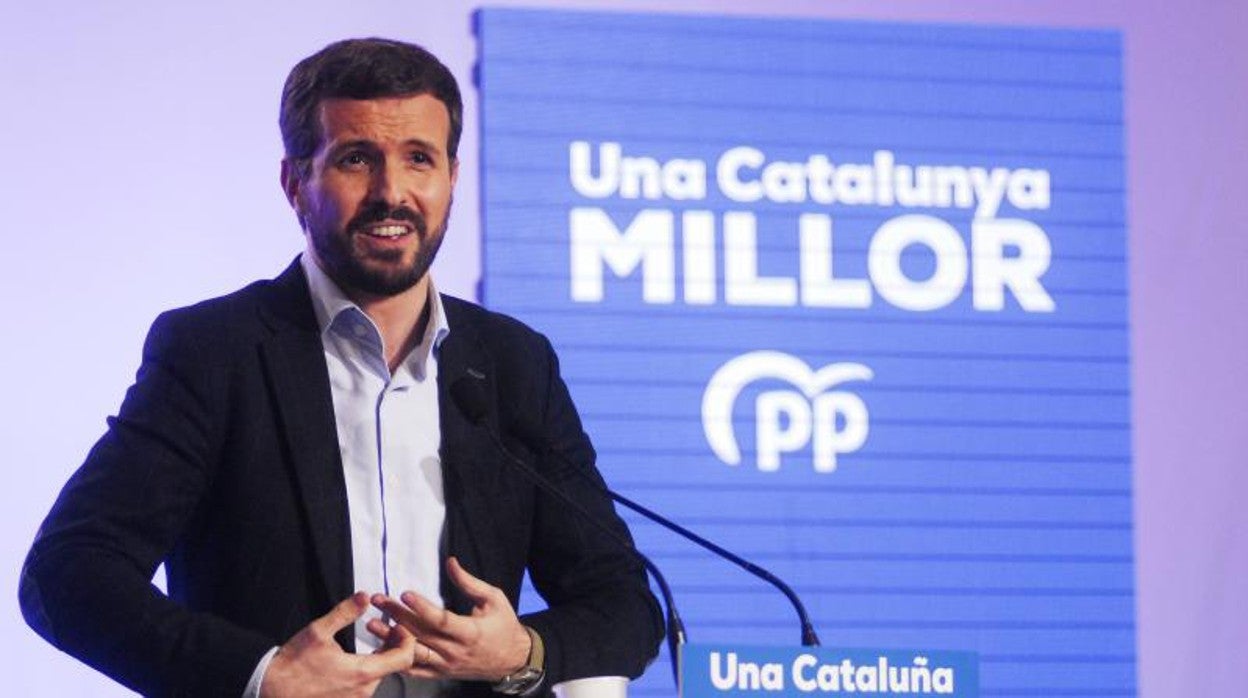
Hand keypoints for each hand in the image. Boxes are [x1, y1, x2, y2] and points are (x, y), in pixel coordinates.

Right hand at [260, 592, 416, 697]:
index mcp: (363, 673)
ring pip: (378, 676)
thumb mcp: (318, 632)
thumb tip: (365, 596)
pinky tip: (352, 659)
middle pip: (392, 666)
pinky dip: (364, 671)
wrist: (271, 691)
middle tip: (383, 628)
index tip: (398, 626)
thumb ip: (345, 613)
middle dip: (391, 646)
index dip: (407, 639)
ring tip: (369, 642)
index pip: (405, 658)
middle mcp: (364, 691)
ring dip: (377, 658)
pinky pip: (364, 686)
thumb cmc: (293, 664)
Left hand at [369, 557, 530, 681]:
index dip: (422, 608)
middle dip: (397, 615)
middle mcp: (455, 651)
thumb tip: (450, 563)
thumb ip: (469, 582)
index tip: (405, 593)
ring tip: (372, 624)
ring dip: (390, 639)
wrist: (513, 659)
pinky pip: (415, 670)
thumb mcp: (493, 598)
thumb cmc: (504, 625)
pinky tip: (382, 649)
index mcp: (470, 632)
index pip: (441, 620)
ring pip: (413, 653)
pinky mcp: (441, 673)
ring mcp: (446, 665)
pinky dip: (397, 661)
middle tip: (378, 600)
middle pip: (421, 633)